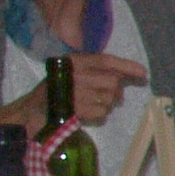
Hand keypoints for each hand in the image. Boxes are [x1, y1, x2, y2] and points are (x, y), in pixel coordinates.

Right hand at [0, 53, 148, 133]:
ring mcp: (75, 92)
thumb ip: (96, 72)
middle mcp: (74, 74)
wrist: (31, 111)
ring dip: (106, 104)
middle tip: (111, 97)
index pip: (105, 60)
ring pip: (109, 99)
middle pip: (113, 82)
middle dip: (116, 92)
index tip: (143, 72)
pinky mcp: (76, 109)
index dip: (126, 65)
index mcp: (72, 61)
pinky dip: (98, 115)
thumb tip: (126, 76)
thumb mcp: (72, 74)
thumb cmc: (55, 92)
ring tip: (90, 104)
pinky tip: (85, 113)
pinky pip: (102, 112)